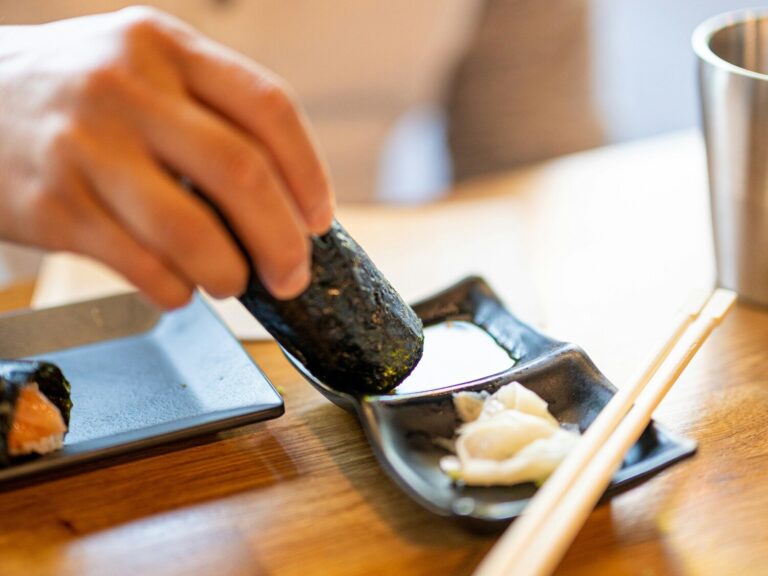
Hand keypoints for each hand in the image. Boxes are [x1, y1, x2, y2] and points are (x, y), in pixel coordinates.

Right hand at [0, 7, 333, 306]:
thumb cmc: (78, 92)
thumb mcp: (143, 69)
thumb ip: (209, 113)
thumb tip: (285, 201)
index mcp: (166, 47)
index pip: (269, 108)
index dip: (309, 174)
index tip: (318, 219)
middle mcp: (127, 88)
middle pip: (242, 173)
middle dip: (282, 241)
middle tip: (292, 275)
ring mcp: (85, 146)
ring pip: (192, 230)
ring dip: (228, 273)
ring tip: (231, 282)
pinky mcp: (53, 206)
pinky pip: (141, 265)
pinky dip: (175, 290)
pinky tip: (178, 287)